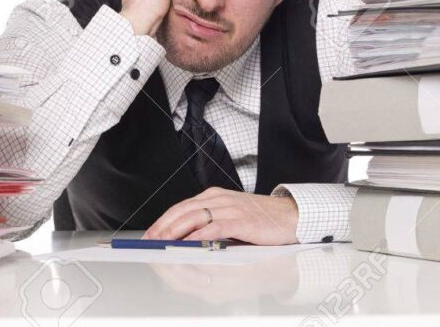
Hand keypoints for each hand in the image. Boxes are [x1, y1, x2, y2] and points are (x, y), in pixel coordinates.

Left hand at [143, 187, 299, 244]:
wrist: (290, 215)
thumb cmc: (260, 218)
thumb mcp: (230, 215)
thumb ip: (209, 222)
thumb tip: (184, 237)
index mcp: (214, 197)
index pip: (181, 207)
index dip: (163, 221)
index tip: (150, 234)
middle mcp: (219, 199)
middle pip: (183, 210)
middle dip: (163, 226)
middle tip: (150, 240)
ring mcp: (230, 208)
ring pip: (195, 217)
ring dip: (176, 230)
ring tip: (163, 242)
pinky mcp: (241, 220)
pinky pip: (215, 227)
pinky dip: (199, 235)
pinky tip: (189, 243)